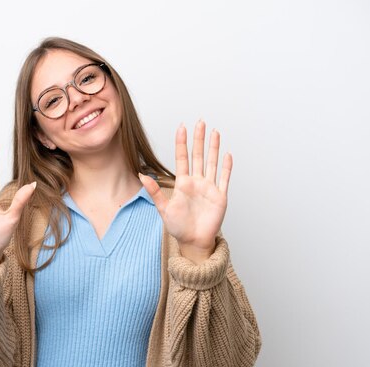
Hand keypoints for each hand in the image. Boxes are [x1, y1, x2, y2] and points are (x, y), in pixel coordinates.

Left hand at [140, 120, 231, 262]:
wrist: (193, 241)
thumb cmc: (178, 227)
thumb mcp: (163, 208)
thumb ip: (155, 191)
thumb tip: (141, 175)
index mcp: (183, 183)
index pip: (182, 158)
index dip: (182, 143)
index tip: (182, 127)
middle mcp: (197, 182)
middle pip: (199, 156)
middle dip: (199, 139)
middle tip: (200, 122)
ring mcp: (209, 188)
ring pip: (213, 163)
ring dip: (214, 148)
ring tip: (214, 132)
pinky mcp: (220, 196)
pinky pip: (224, 178)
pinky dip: (226, 167)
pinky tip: (227, 154)